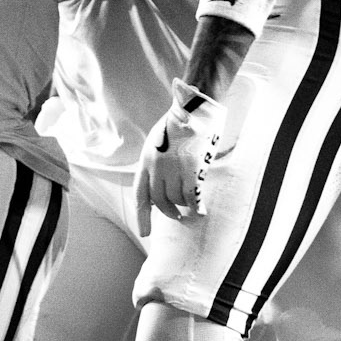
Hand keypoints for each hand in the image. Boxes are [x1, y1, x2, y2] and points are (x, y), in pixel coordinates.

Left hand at [135, 80, 224, 233]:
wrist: (194, 108)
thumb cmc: (178, 124)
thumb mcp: (158, 142)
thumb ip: (155, 164)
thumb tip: (158, 188)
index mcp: (146, 160)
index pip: (140, 195)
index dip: (142, 216)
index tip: (144, 233)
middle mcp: (156, 166)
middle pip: (159, 201)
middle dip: (168, 213)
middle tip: (176, 217)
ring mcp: (173, 168)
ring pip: (176, 199)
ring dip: (183, 207)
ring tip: (189, 209)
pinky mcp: (191, 168)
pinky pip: (191, 196)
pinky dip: (196, 206)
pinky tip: (200, 211)